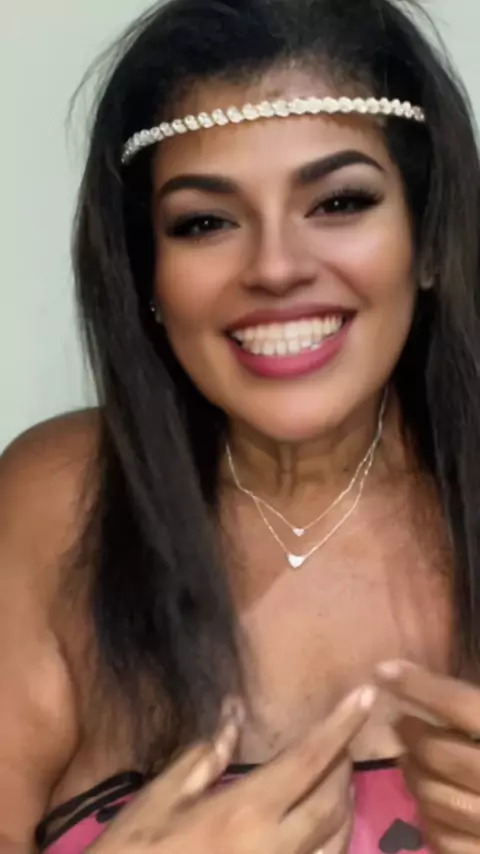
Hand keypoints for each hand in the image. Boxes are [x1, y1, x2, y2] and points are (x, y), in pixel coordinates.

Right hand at [88, 685, 375, 853]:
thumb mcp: (159, 800)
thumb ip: (203, 758)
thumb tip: (232, 715)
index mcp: (247, 810)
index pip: (309, 759)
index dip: (340, 726)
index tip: (364, 696)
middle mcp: (278, 848)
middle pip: (334, 800)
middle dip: (344, 764)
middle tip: (342, 740)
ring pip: (337, 841)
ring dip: (344, 807)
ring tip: (337, 781)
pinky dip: (331, 845)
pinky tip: (322, 832)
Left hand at [376, 660, 479, 852]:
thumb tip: (450, 693)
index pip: (460, 705)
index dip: (419, 686)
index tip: (384, 670)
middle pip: (439, 753)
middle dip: (411, 733)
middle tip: (400, 722)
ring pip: (434, 796)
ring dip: (413, 774)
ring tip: (409, 759)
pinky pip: (444, 840)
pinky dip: (429, 818)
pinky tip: (430, 803)